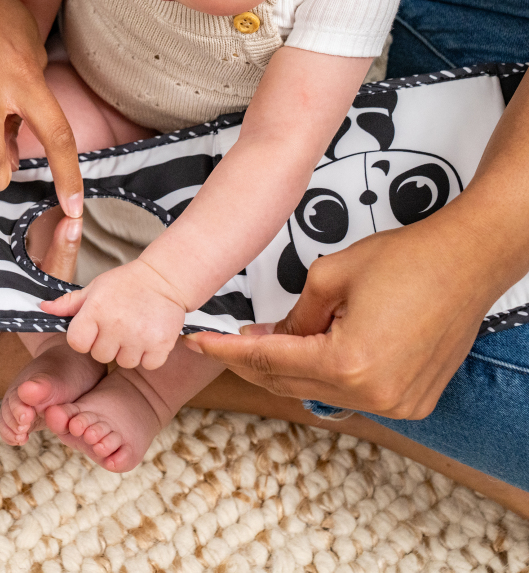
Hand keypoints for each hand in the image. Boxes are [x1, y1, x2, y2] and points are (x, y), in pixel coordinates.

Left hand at [41, 257, 187, 368]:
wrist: (164, 278)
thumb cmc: (125, 283)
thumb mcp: (94, 288)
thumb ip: (68, 303)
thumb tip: (42, 308)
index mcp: (95, 310)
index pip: (76, 343)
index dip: (84, 338)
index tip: (95, 328)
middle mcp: (116, 324)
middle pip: (100, 356)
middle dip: (107, 344)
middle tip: (119, 325)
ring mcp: (139, 336)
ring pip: (124, 362)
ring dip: (129, 351)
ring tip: (135, 329)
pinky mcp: (160, 344)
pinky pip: (147, 365)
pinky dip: (149, 356)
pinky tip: (149, 337)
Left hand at [184, 213, 500, 417]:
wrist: (467, 262)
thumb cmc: (405, 260)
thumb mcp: (330, 276)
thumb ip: (294, 316)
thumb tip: (272, 339)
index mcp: (348, 363)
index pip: (268, 361)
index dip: (226, 351)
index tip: (197, 342)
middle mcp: (373, 394)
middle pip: (290, 383)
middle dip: (252, 362)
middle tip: (225, 341)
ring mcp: (396, 404)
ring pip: (319, 392)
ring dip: (288, 370)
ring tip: (267, 340)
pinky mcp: (413, 402)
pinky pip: (351, 395)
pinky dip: (325, 376)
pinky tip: (311, 351)